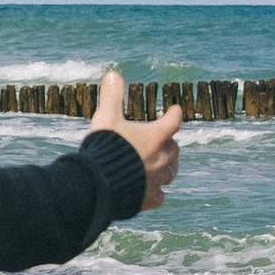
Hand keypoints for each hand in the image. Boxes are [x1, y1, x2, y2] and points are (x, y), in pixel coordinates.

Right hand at [88, 68, 181, 207]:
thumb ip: (112, 97)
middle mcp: (161, 159)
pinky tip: (150, 191)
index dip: (174, 114)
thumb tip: (113, 74)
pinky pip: (159, 196)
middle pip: (174, 149)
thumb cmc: (104, 148)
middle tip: (164, 140)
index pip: (173, 121)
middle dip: (170, 143)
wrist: (99, 184)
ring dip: (167, 167)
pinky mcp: (148, 200)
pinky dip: (156, 192)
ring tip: (161, 166)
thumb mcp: (106, 118)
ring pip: (170, 173)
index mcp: (155, 137)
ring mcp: (156, 181)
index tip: (175, 110)